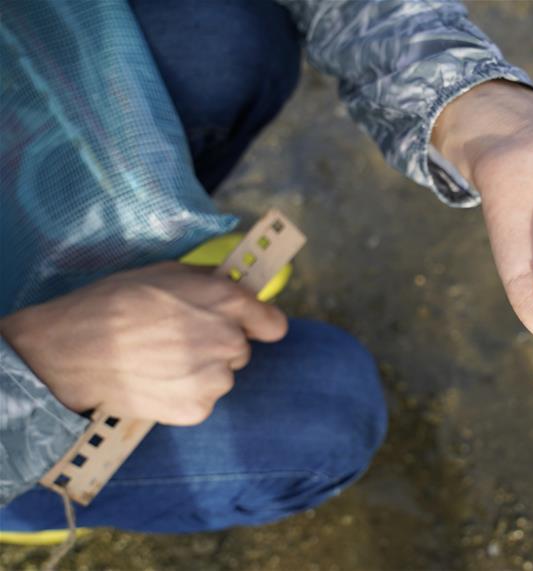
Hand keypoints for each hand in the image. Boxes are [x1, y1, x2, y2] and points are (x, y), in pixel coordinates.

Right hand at [0, 262, 286, 424]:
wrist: (73, 350)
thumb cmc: (116, 302)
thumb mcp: (168, 272)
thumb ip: (210, 281)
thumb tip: (234, 284)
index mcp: (228, 302)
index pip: (274, 324)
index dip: (258, 324)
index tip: (245, 327)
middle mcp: (229, 341)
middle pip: (241, 350)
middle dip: (218, 346)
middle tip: (178, 340)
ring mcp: (215, 379)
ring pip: (221, 377)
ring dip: (201, 372)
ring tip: (160, 362)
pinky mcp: (196, 409)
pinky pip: (201, 400)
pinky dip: (183, 395)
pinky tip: (155, 382)